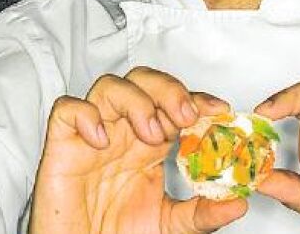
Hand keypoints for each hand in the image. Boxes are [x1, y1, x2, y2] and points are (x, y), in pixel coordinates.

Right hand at [29, 67, 245, 233]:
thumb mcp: (169, 224)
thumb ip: (202, 213)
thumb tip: (238, 203)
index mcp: (148, 143)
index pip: (174, 102)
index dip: (197, 98)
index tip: (219, 110)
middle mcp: (122, 132)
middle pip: (143, 81)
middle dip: (168, 90)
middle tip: (185, 116)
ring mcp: (92, 135)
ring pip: (109, 86)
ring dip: (136, 100)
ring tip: (150, 132)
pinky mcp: (61, 147)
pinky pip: (66, 110)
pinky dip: (85, 115)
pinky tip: (101, 140)